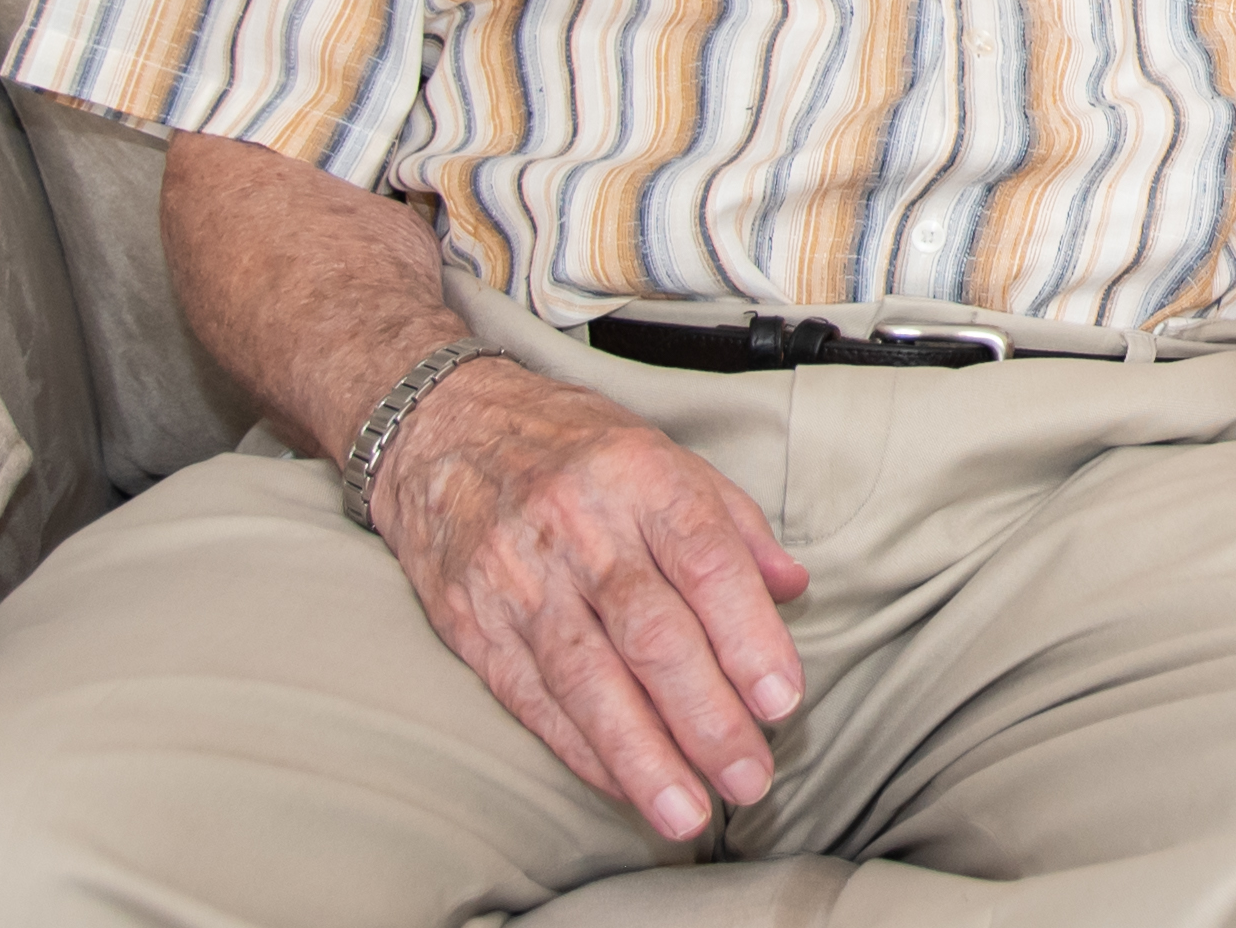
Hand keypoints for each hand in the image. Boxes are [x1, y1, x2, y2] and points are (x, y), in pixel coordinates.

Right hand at [373, 359, 811, 842]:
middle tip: (750, 776)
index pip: (706, 559)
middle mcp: (580, 526)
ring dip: (642, 754)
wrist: (440, 425)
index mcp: (642, 476)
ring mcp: (519, 576)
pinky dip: (580, 747)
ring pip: (587, 677)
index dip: (748, 633)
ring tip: (689, 811)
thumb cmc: (571, 445)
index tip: (782, 699)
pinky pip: (531, 696)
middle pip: (650, 631)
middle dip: (706, 715)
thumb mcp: (664, 455)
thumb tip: (795, 588)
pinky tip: (622, 784)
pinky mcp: (470, 619)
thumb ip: (733, 524)